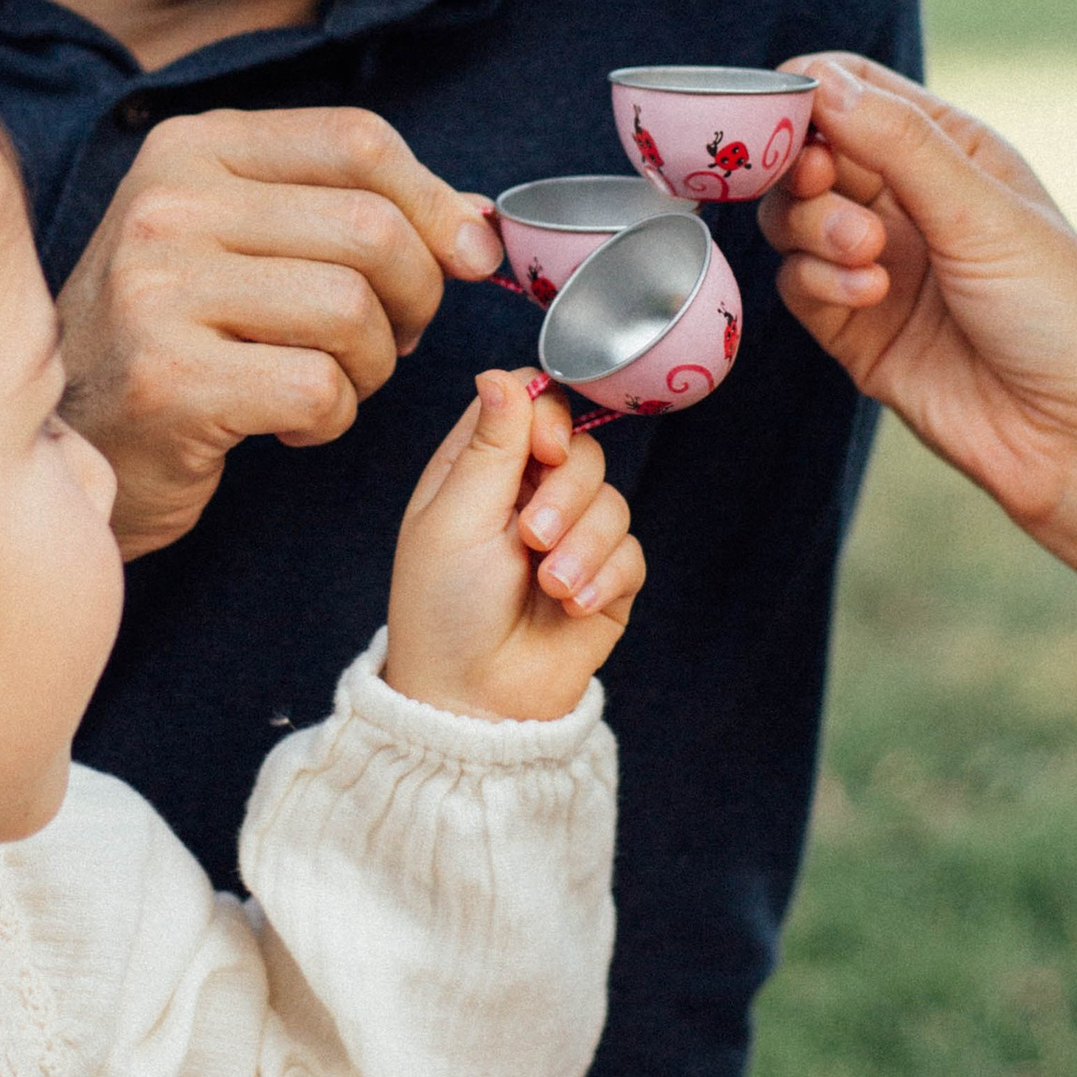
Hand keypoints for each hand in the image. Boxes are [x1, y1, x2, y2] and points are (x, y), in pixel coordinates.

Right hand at [57, 105, 501, 555]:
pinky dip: (331, 417)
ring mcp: (159, 290)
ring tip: (330, 380)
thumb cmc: (174, 337)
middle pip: (371, 228)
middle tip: (391, 337)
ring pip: (352, 310)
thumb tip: (478, 221)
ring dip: (372, 365)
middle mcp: (167, 204)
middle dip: (415, 296)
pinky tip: (290, 423)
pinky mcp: (169, 381)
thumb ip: (352, 212)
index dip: (435, 201)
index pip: (357, 140)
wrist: (64, 440)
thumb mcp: (243, 241)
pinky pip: (318, 387)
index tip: (465, 255)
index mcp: (192, 148)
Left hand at [385, 372, 642, 722]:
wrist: (474, 701)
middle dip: (566, 493)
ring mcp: (570, 539)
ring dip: (582, 545)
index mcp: (481, 471)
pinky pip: (632, 551)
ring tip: (549, 585)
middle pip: (582, 449)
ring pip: (612, 500)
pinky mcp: (605, 580)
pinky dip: (604, 577)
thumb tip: (501, 374)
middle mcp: (528, 497)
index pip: (531, 404)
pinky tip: (572, 606)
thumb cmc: (444, 610)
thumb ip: (490, 446)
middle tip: (531, 538)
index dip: (548, 416)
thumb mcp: (454, 518)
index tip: (544, 450)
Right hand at [759, 53, 1076, 545]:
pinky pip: (798, 284)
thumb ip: (897, 144)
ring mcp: (876, 264)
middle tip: (821, 180)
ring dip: (813, 225)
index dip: (809, 91)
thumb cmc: (1064, 313)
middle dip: (804, 164)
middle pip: (808, 152)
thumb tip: (818, 77)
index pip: (853, 90)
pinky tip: (872, 295)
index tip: (785, 112)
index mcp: (950, 151)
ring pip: (791, 218)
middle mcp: (907, 201)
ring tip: (868, 253)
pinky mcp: (854, 328)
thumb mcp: (985, 212)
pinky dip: (819, 281)